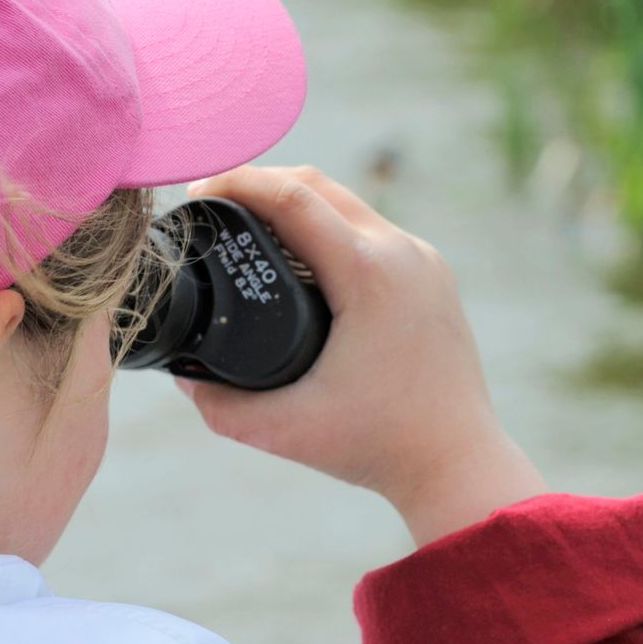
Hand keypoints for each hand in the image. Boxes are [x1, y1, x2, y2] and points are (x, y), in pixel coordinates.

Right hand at [176, 166, 545, 545]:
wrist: (459, 461)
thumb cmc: (379, 445)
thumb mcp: (284, 431)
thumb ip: (221, 405)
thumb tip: (184, 374)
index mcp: (368, 273)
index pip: (291, 196)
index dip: (236, 183)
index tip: (197, 194)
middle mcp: (401, 252)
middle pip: (318, 184)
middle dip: (260, 182)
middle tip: (213, 204)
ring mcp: (423, 260)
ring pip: (348, 203)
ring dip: (297, 202)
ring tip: (250, 223)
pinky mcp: (432, 275)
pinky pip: (372, 230)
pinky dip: (331, 227)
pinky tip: (303, 255)